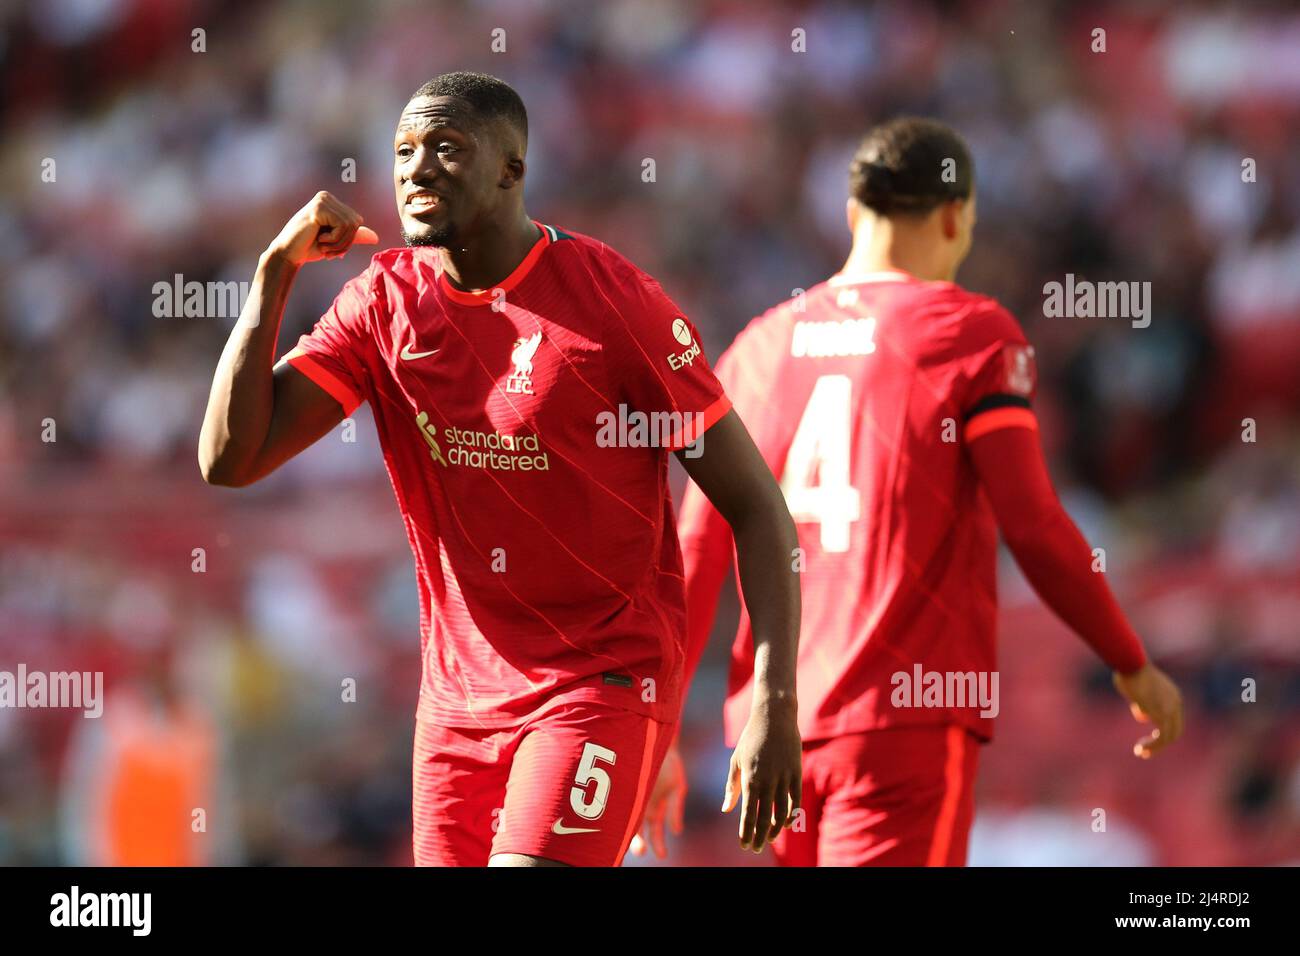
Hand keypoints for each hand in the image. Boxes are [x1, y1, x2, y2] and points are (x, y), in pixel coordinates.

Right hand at [265, 191, 378, 265]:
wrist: (288, 254)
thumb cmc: (310, 248)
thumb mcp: (336, 242)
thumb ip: (353, 237)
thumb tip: (376, 238)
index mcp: (331, 202)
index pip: (357, 221)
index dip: (349, 239)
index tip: (334, 249)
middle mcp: (326, 197)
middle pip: (356, 222)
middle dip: (346, 242)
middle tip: (329, 250)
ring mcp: (322, 200)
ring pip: (351, 224)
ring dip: (339, 243)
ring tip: (324, 246)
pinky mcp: (318, 208)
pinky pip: (342, 226)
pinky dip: (334, 239)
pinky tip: (319, 239)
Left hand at [628, 741, 685, 858]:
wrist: (657, 739)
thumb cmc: (667, 764)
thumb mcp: (676, 787)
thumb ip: (675, 809)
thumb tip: (677, 832)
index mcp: (651, 810)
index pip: (651, 833)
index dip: (654, 844)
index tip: (661, 856)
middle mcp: (637, 806)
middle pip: (635, 829)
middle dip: (637, 843)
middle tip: (640, 851)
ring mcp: (629, 795)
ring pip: (626, 817)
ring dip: (629, 830)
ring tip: (633, 841)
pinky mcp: (621, 782)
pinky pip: (621, 798)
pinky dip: (621, 809)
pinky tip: (625, 816)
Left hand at [721, 696, 800, 852]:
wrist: (774, 717)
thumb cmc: (750, 738)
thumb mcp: (736, 760)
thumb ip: (732, 786)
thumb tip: (726, 809)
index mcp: (750, 778)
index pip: (748, 814)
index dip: (746, 832)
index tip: (744, 845)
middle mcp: (767, 781)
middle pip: (764, 817)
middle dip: (759, 836)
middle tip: (755, 848)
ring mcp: (783, 777)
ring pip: (781, 811)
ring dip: (775, 829)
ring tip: (769, 839)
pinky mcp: (796, 772)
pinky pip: (795, 800)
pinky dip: (791, 814)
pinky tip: (786, 824)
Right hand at [1113, 662, 1183, 758]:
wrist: (1130, 661)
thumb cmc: (1129, 670)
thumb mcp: (1137, 690)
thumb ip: (1142, 703)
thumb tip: (1142, 717)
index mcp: (1172, 696)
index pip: (1172, 720)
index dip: (1160, 732)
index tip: (1144, 739)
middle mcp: (1175, 702)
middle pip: (1174, 731)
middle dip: (1160, 744)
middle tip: (1143, 752)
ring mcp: (1170, 708)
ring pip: (1169, 736)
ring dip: (1156, 747)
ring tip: (1141, 752)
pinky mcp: (1161, 713)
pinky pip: (1162, 736)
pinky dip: (1153, 746)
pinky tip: (1140, 749)